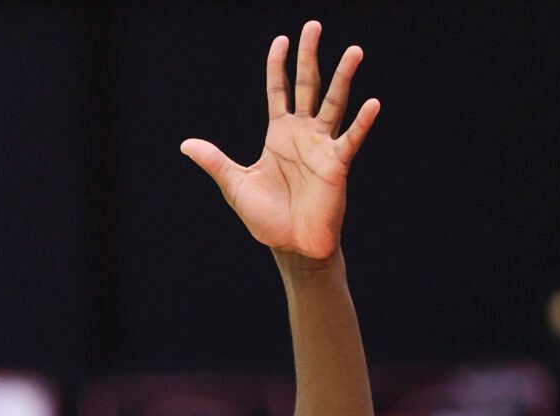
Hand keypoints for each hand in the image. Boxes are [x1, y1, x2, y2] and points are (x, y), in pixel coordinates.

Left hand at [180, 20, 380, 260]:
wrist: (290, 245)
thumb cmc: (266, 216)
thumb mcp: (235, 184)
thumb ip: (215, 161)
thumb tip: (186, 144)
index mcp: (278, 135)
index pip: (278, 92)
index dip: (278, 67)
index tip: (280, 40)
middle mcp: (302, 134)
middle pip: (307, 86)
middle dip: (309, 57)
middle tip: (312, 26)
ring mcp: (321, 146)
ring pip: (333, 104)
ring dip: (343, 78)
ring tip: (353, 51)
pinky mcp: (337, 164)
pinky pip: (351, 139)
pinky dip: (361, 122)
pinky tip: (373, 103)